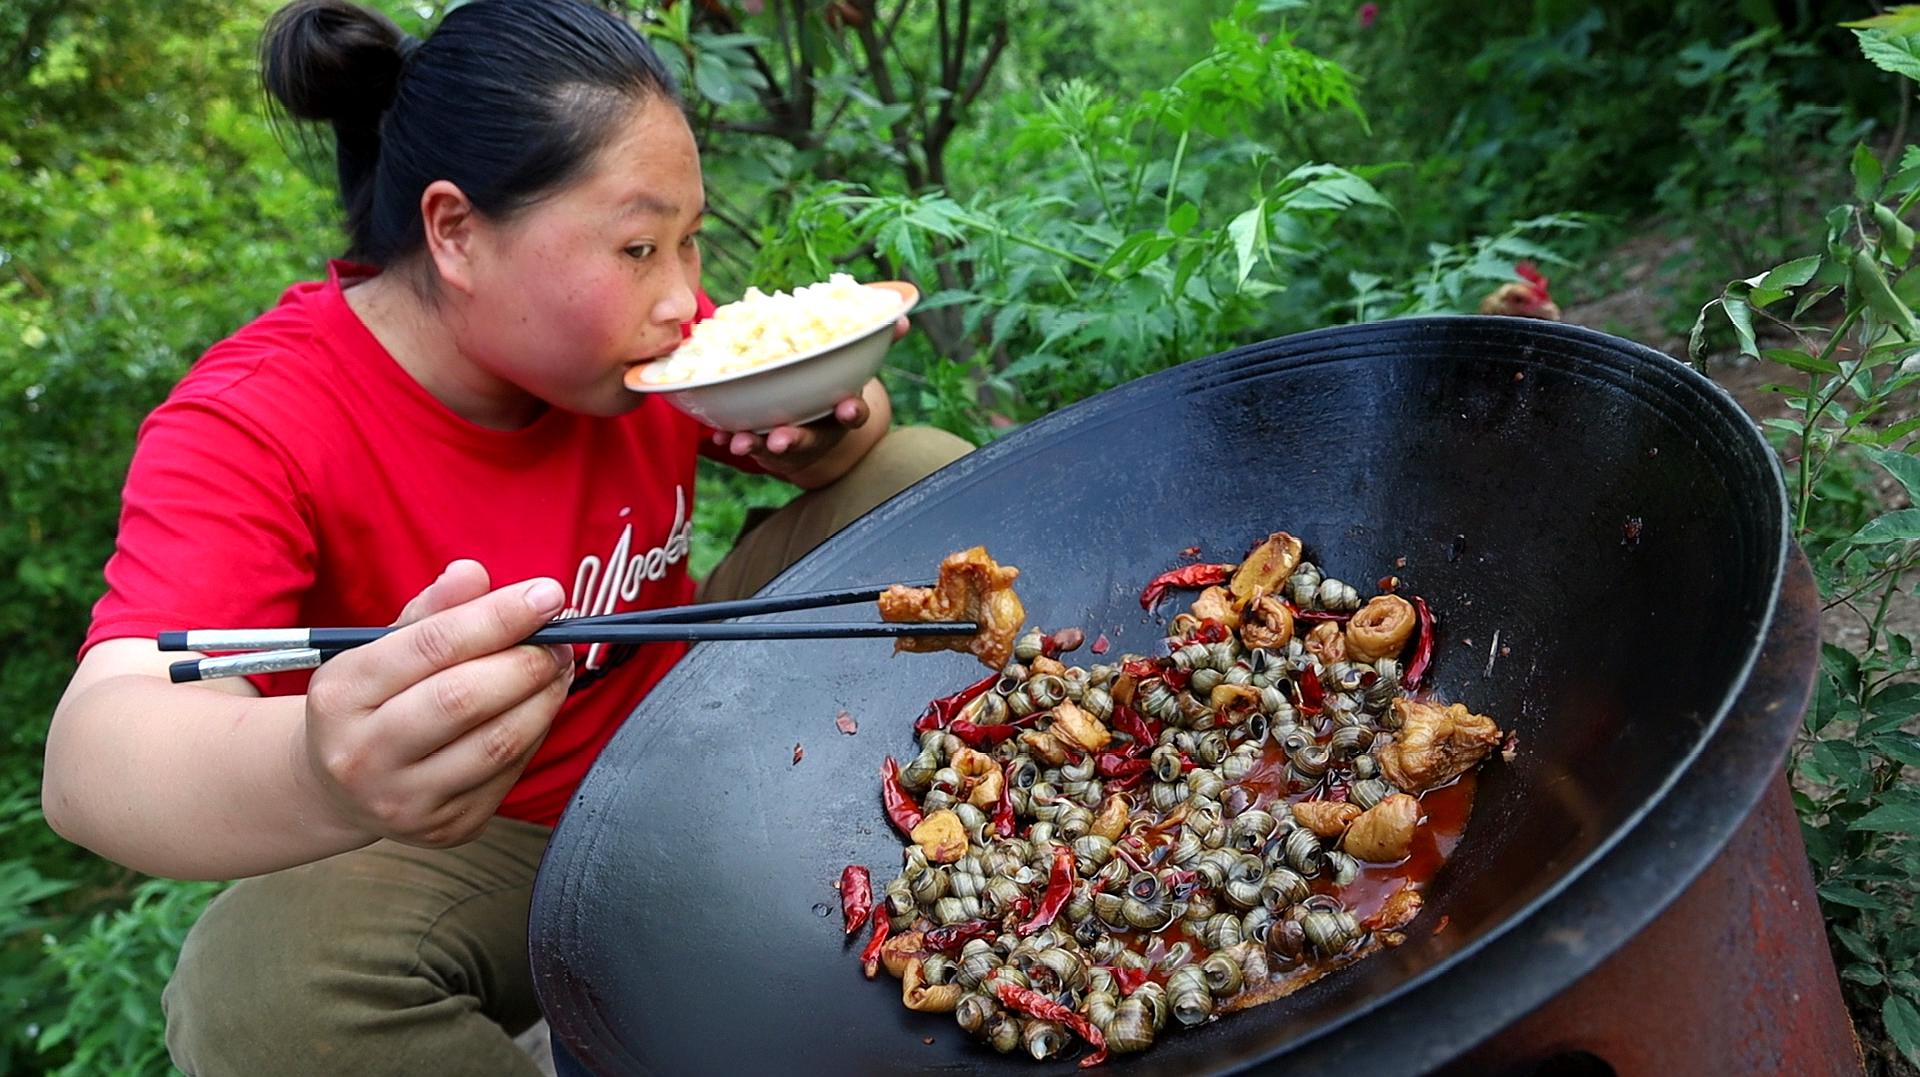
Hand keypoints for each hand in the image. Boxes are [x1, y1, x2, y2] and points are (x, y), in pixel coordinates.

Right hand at [300, 560, 572, 847]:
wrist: (336, 788)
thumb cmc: (372, 702)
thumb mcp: (382, 648)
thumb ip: (431, 610)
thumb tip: (473, 574)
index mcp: (342, 694)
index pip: (433, 645)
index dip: (499, 616)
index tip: (547, 595)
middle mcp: (363, 754)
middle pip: (466, 698)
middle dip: (528, 661)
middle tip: (559, 639)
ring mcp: (404, 800)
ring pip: (498, 743)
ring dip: (545, 698)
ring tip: (558, 668)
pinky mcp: (445, 828)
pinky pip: (510, 774)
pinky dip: (535, 733)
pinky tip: (539, 707)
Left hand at [709, 317, 905, 471]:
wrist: (817, 427)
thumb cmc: (835, 387)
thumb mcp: (855, 366)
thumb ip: (872, 342)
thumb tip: (903, 314)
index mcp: (841, 411)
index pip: (852, 414)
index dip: (852, 411)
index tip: (849, 406)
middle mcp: (816, 431)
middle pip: (809, 439)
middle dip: (794, 440)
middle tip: (781, 439)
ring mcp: (787, 440)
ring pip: (773, 447)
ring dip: (756, 445)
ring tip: (740, 441)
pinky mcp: (761, 442)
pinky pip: (744, 441)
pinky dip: (729, 437)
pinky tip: (717, 434)